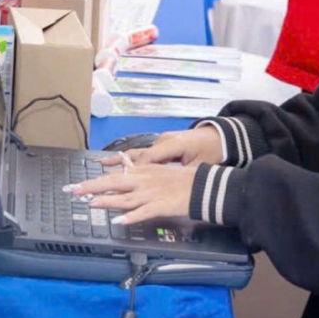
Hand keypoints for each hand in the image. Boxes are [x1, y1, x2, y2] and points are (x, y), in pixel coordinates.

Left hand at [70, 162, 198, 225]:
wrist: (199, 186)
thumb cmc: (178, 179)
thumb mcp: (155, 169)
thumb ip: (138, 169)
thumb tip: (123, 165)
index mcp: (140, 172)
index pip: (113, 176)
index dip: (94, 181)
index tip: (77, 185)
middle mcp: (142, 181)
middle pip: (112, 183)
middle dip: (91, 187)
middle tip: (73, 191)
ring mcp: (149, 194)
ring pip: (124, 198)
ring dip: (106, 201)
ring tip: (90, 204)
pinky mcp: (159, 206)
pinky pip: (142, 212)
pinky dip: (130, 216)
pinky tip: (118, 220)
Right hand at [102, 128, 221, 168]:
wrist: (219, 136)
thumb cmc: (211, 150)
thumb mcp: (199, 164)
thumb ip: (182, 173)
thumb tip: (170, 182)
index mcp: (170, 145)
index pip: (147, 159)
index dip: (133, 169)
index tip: (119, 179)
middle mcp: (162, 142)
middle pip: (136, 155)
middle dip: (118, 164)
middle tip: (99, 168)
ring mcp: (162, 142)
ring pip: (138, 154)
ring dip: (121, 161)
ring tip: (103, 165)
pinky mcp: (164, 144)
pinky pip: (145, 154)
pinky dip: (132, 161)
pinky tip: (121, 165)